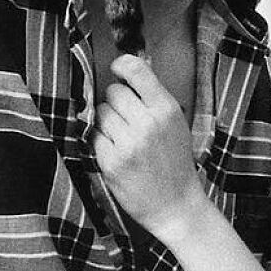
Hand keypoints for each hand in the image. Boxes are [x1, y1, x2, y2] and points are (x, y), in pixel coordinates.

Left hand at [91, 54, 205, 240]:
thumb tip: (131, 65)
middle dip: (116, 102)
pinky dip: (101, 142)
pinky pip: (94, 136)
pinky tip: (116, 152)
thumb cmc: (175, 162)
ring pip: (100, 113)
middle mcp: (148, 123)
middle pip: (113, 92)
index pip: (136, 70)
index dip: (121, 65)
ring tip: (123, 138)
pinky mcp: (111, 162)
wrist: (176, 206)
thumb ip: (154, 97)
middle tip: (126, 119)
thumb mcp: (176, 124)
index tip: (116, 69)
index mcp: (167, 109)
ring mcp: (128, 143)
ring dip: (106, 123)